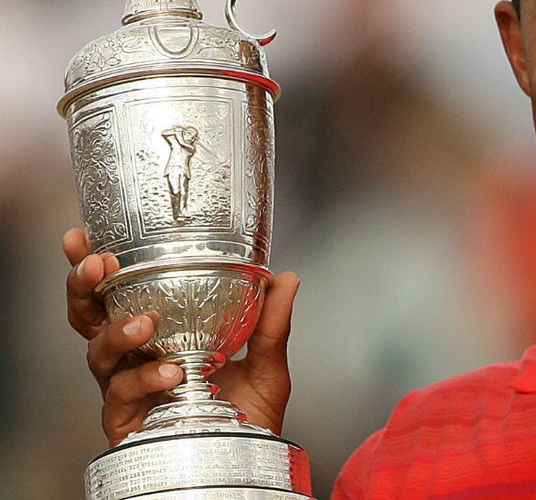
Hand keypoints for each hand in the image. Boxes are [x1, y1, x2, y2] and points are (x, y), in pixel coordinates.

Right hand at [63, 228, 299, 445]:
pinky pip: (123, 396)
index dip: (96, 268)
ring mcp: (126, 390)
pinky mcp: (126, 423)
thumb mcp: (267, 364)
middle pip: (91, 318)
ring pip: (98, 354)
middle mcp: (135, 360)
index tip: (85, 238)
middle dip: (84, 288)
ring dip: (117, 333)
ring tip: (145, 323)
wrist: (250, 463)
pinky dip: (145, 379)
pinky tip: (170, 372)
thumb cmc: (249, 416)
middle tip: (95, 266)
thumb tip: (285, 278)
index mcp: (160, 336)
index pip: (119, 294)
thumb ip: (272, 323)